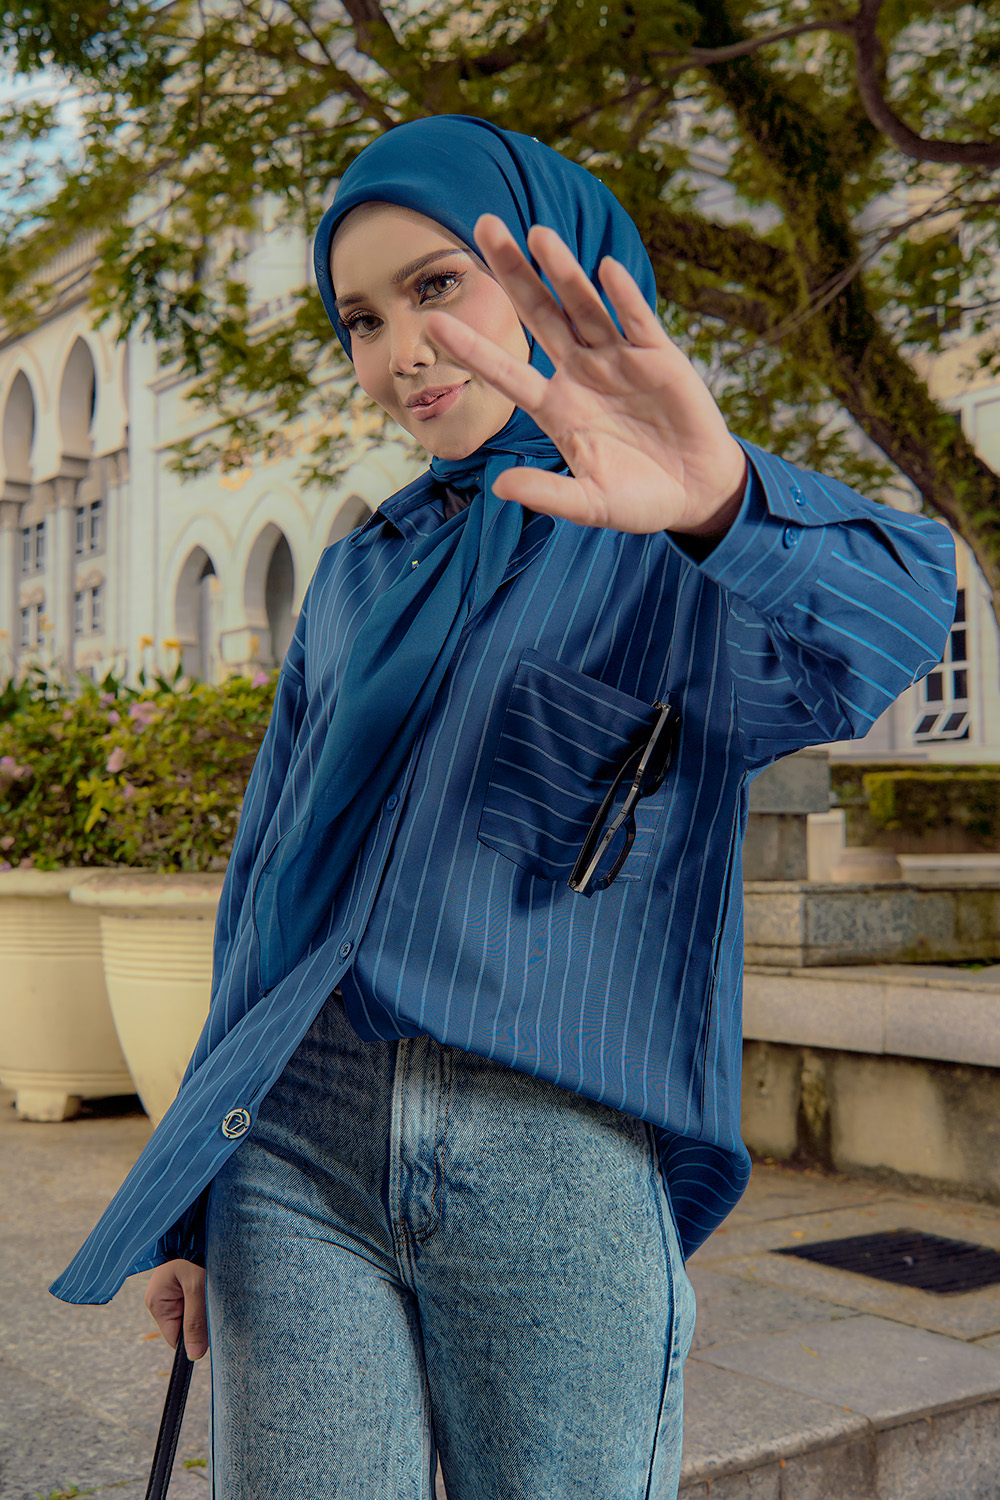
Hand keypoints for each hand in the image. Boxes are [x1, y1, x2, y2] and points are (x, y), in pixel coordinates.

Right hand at [145, 1258, 208, 1359]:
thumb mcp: (198, 1287)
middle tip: (212, 1299)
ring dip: (204, 1306)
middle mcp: (159, 1298)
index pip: (173, 1338)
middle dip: (200, 1319)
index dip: (193, 1336)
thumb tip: (194, 1355)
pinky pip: (193, 1301)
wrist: (199, 1225)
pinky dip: (205, 1297)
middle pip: (183, 1326)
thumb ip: (195, 1322)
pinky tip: (211, 1283)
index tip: (209, 1321)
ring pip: (190, 1314)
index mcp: (155, 1301)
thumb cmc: (197, 1252)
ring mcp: (169, 1290)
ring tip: (212, 1287)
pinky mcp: (180, 1283)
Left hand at [425, 213, 747, 536]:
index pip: (505, 371)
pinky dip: (623, 297)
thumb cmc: (638, 500)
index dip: (473, 347)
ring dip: (562, 270)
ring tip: (538, 234)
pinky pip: (637, 321)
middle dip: (513, 272)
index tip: (434, 323)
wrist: (695, 493)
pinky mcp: (659, 357)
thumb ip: (548, 494)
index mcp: (556, 407)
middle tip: (484, 225)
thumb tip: (500, 487)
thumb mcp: (590, 504)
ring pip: (583, 307)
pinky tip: (606, 269)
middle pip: (538, 314)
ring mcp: (618, 360)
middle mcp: (580, 373)